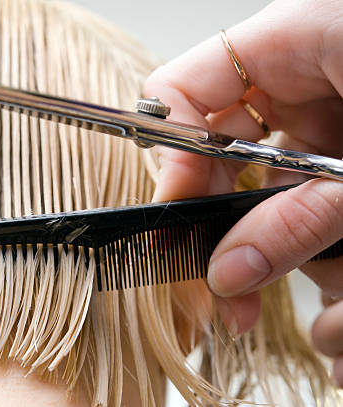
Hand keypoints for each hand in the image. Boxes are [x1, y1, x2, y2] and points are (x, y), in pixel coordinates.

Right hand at [143, 0, 342, 385]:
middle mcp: (313, 87)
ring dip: (303, 275)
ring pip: (284, 207)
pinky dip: (342, 283)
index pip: (188, 87)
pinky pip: (329, 223)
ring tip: (340, 331)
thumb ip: (303, 212)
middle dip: (230, 235)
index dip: (173, 151)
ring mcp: (338, 131)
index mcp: (304, 42)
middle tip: (231, 294)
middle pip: (228, 158)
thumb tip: (229, 269)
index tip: (180, 216)